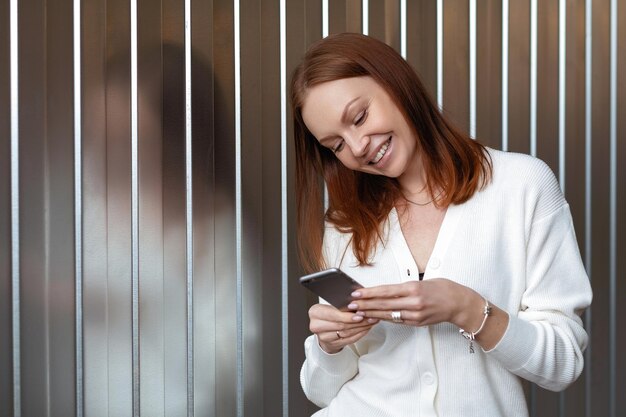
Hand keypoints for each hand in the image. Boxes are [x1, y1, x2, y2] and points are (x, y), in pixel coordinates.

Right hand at [308, 303, 378, 353]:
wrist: (324, 329)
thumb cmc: (329, 314)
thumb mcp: (331, 306)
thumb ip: (342, 306)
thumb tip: (359, 304)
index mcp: (315, 312)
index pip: (332, 315)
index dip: (347, 316)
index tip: (359, 315)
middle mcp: (316, 326)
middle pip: (340, 325)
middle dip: (357, 321)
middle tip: (369, 317)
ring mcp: (324, 337)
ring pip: (346, 333)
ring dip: (361, 327)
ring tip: (371, 321)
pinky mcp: (332, 345)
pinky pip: (349, 340)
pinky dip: (360, 334)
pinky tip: (366, 328)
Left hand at [347, 278, 483, 328]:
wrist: (460, 304)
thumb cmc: (443, 288)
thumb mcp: (423, 281)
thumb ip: (404, 287)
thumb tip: (385, 290)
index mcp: (414, 288)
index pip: (386, 291)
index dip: (369, 293)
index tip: (357, 293)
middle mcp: (413, 303)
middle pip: (383, 304)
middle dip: (365, 305)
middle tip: (350, 304)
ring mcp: (415, 315)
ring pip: (388, 315)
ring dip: (371, 313)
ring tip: (357, 312)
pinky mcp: (416, 323)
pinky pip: (396, 320)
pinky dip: (383, 319)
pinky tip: (373, 317)